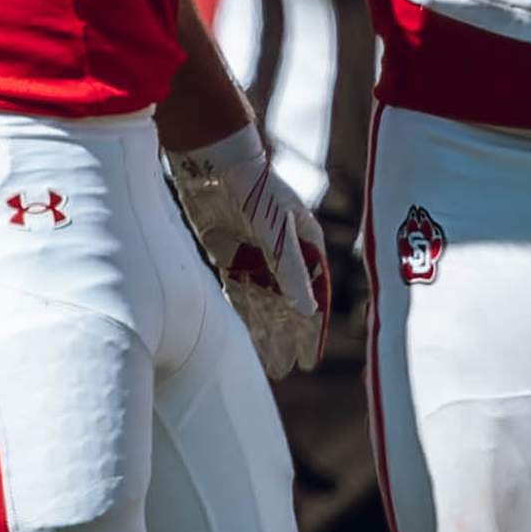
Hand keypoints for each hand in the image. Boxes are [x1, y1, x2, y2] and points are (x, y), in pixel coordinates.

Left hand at [167, 125, 328, 376]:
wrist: (215, 162)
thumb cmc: (256, 190)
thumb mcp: (279, 233)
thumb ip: (291, 271)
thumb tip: (308, 311)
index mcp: (305, 241)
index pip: (314, 291)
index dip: (313, 326)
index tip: (311, 357)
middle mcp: (282, 250)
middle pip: (289, 300)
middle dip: (290, 335)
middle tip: (289, 369)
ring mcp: (255, 252)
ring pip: (264, 300)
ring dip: (267, 330)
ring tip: (270, 363)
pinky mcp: (228, 252)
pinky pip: (239, 290)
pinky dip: (243, 313)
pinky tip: (245, 337)